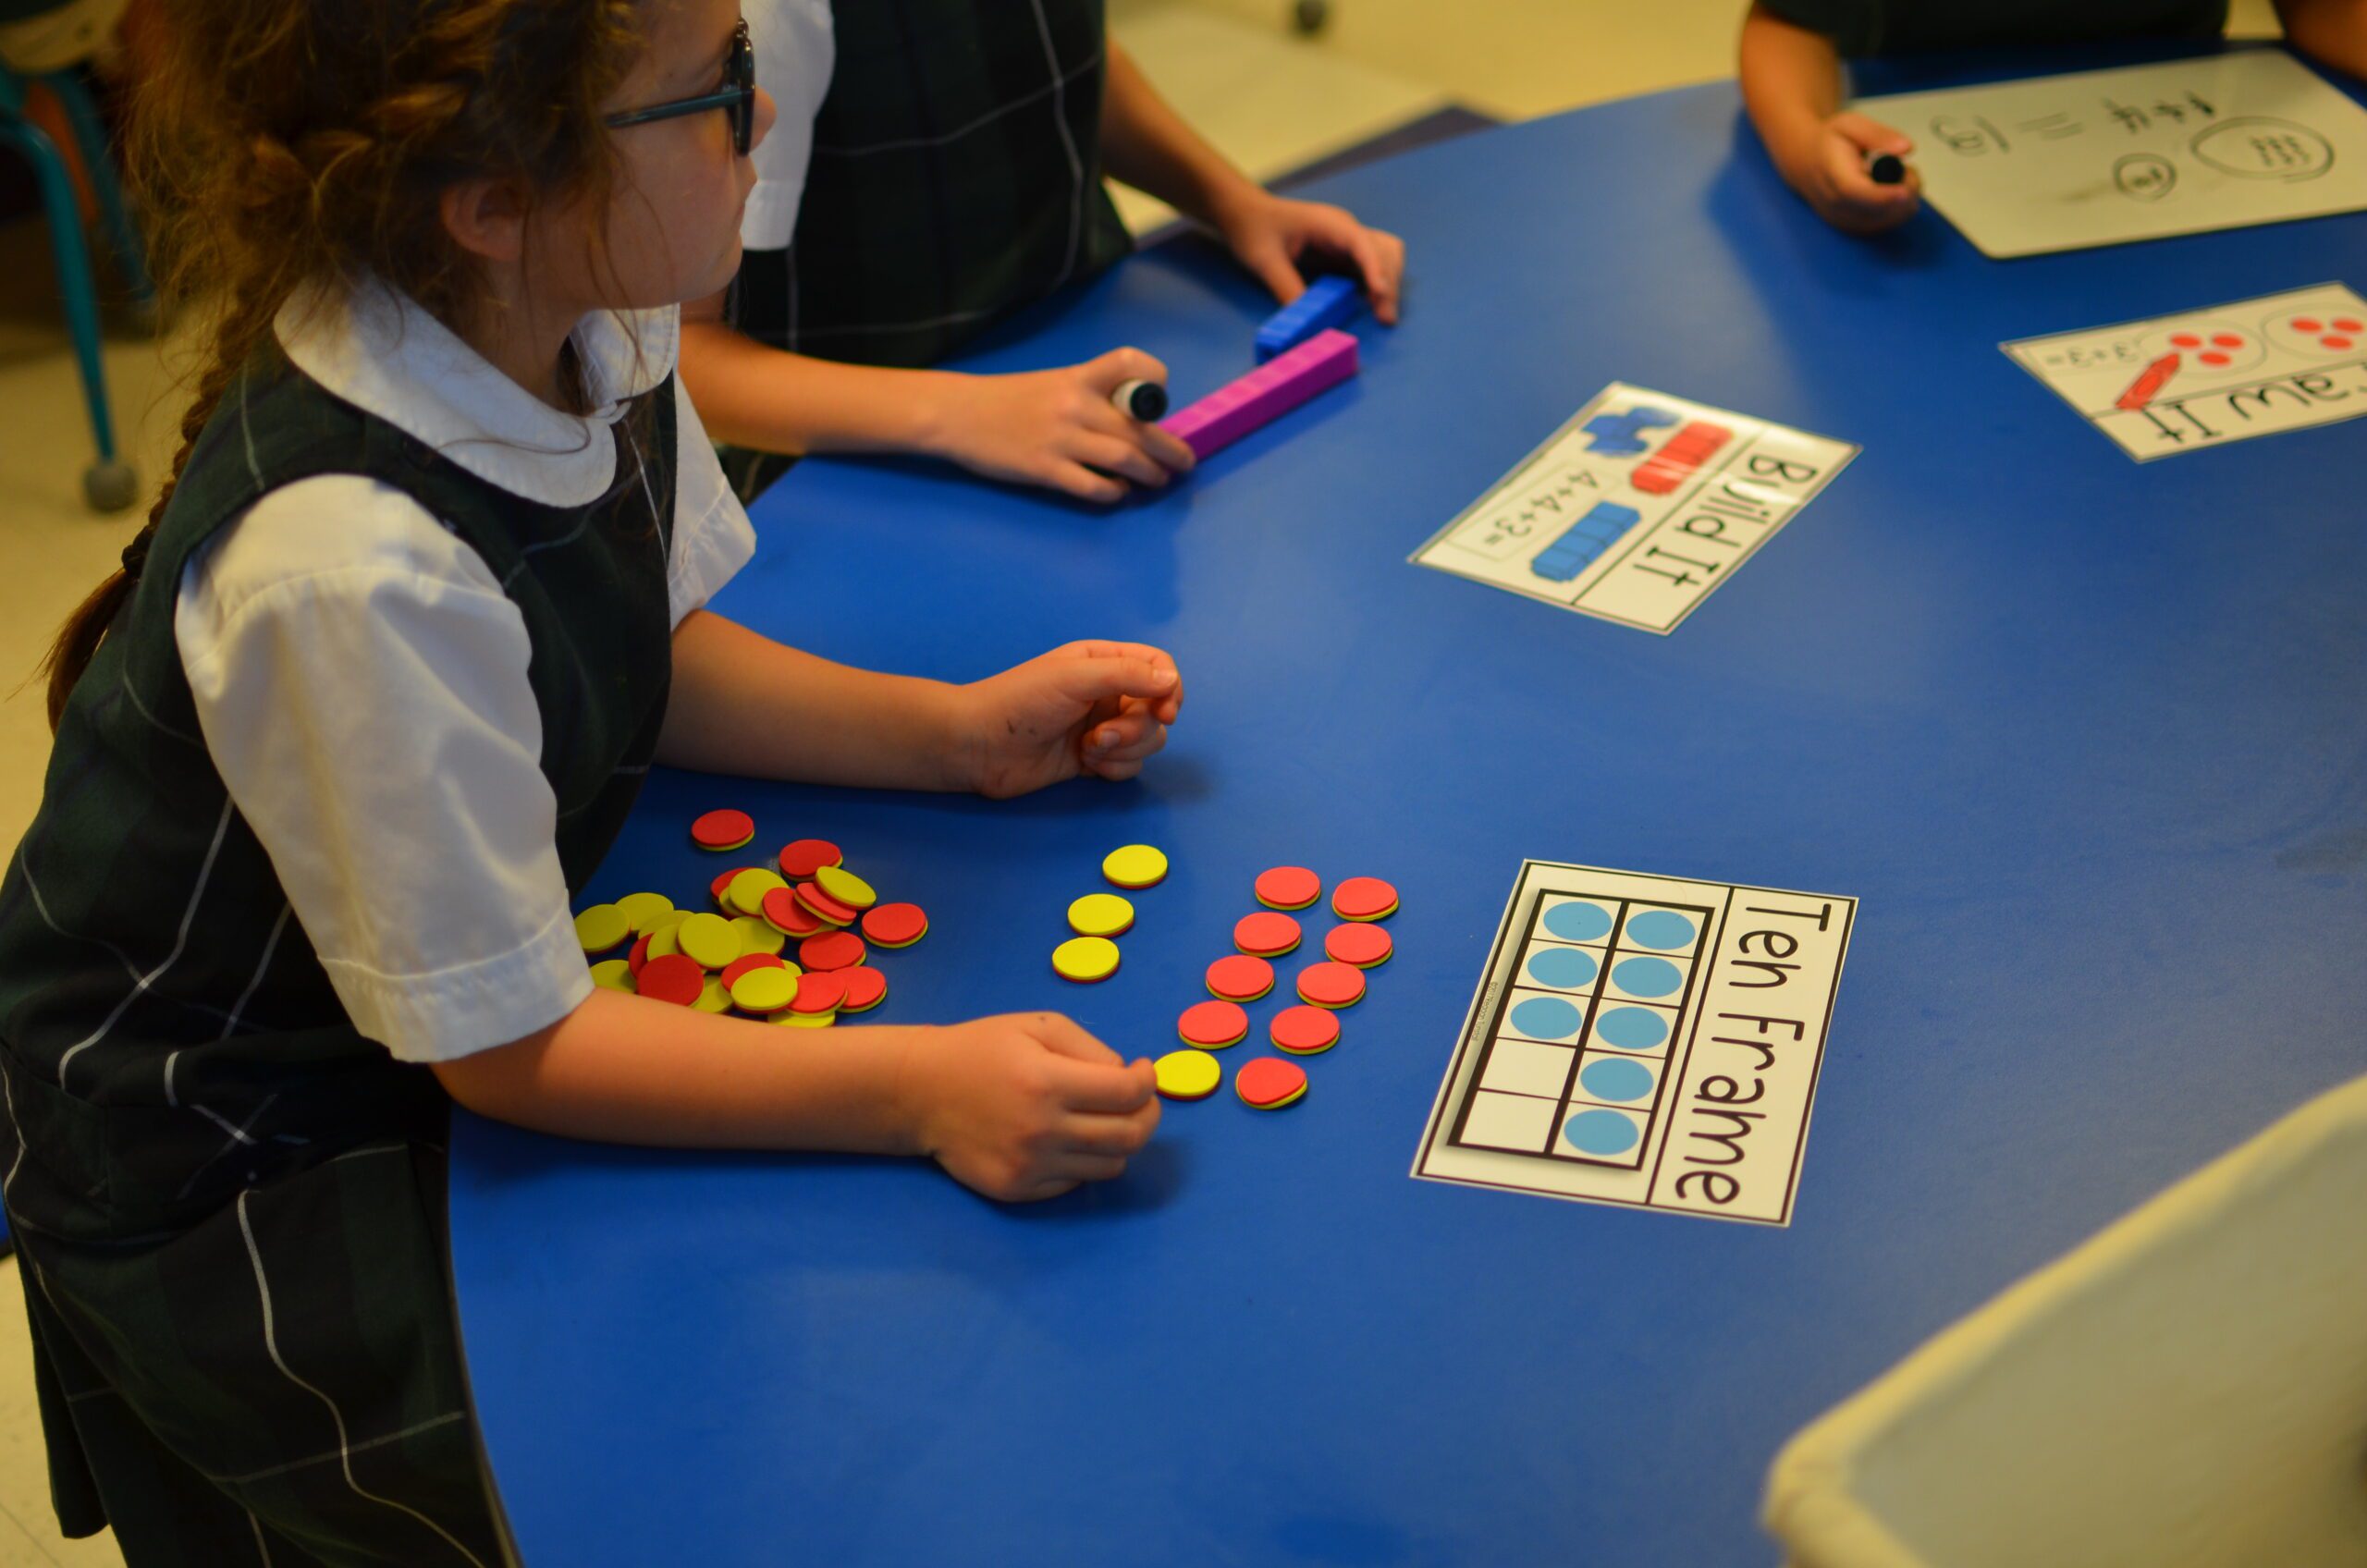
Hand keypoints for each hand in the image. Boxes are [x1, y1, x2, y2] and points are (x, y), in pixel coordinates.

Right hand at [899, 1013, 1160, 1201]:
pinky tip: (1066, 1137)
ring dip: (1119, 1140)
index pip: (1129, 1093)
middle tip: (1141, 1100)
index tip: (1145, 1072)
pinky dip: (1084, 1161)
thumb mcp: (1037, 1025)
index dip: (1149, 1081)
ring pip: (1110, 1166)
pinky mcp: (1017, 1190)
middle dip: (1148, 1115)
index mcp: (1048, 1081)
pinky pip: (1076, 1183)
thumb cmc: (982, 1049)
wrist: (919, 1091)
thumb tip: (1129, 1080)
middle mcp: (1042, 1130)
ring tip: (1102, 1118)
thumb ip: (1090, 1049)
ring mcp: (1030, 1166)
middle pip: (1129, 1136)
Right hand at [924, 349, 1194, 502]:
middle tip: (1185, 462)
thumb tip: (1131, 420)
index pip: (1128, 364)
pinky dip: (1113, 493)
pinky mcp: (1045, 469)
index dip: (1154, 380)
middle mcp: (1074, 404)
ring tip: (1159, 480)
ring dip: (1150, 474)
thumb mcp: (1051, 384)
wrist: (957, 414)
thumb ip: (1089, 396)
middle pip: (1139, 427)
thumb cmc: (1006, 399)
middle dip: (1170, 449)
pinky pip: (1093, 486)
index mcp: (1077, 377)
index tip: (1163, 402)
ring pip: (1124, 459)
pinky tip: (1118, 493)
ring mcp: (1060, 438)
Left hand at [950, 640, 1182, 799]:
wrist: (979, 746)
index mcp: (1103, 661)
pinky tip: (1087, 767)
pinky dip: (1116, 769)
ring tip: (1089, 752)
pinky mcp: (1094, 760)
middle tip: (1103, 736)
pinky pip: (1129, 766)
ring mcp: (1102, 727)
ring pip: (1148, 740)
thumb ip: (1127, 675)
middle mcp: (1107, 692)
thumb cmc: (1020, 701)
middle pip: (1156, 710)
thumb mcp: (1075, 677)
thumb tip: (1171, 681)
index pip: (1158, 667)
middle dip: (1137, 728)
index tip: (1166, 711)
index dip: (1170, 689)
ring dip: (1126, 750)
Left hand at [1212, 190, 1404, 324]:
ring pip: (1386, 258)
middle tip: (1384, 318)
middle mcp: (1346, 230)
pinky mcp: (1345, 255)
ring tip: (1382, 315)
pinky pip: (1373, 267)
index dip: (1374, 267)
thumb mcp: (1265, 260)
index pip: (1361, 243)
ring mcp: (1348, 242)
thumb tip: (1305, 321)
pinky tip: (1373, 305)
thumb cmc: (1254, 228)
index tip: (1380, 292)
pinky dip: (1379, 285)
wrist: (1247, 215)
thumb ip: (1286, 287)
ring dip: (1389, 283)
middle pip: (1384, 251)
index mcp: (1329, 223)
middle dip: (1388, 282)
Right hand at [1783, 113, 1919, 233]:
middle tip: (1907, 168)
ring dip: (1905, 199)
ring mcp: (1844, 220)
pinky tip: (1893, 191)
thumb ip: (1877, 134)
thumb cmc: (1832, 142)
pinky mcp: (1854, 229)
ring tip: (1896, 176)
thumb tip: (1906, 148)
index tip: (1905, 190)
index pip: (1853, 191)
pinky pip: (1887, 224)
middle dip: (1905, 190)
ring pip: (1888, 220)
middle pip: (1876, 210)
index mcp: (1832, 173)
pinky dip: (1899, 208)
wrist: (1807, 164)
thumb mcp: (1850, 124)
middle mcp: (1835, 204)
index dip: (1880, 194)